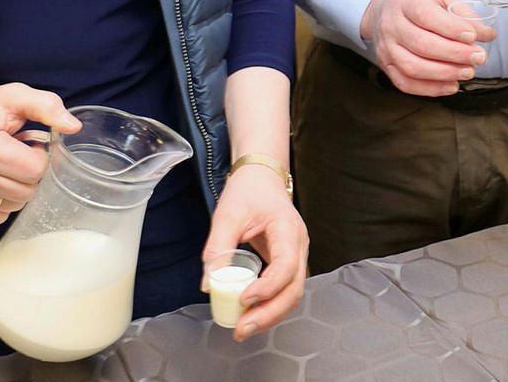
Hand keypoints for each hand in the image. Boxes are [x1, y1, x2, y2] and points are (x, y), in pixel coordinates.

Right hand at [0, 83, 79, 222]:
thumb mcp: (16, 96)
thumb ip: (47, 107)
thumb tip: (74, 127)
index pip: (36, 170)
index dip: (39, 155)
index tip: (27, 142)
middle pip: (28, 191)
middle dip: (29, 172)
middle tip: (15, 152)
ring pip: (15, 205)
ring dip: (17, 187)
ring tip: (3, 164)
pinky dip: (2, 200)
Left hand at [202, 163, 307, 340]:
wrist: (260, 178)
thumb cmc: (248, 191)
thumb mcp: (228, 214)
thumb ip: (218, 248)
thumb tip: (208, 284)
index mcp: (288, 229)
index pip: (286, 266)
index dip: (267, 288)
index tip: (243, 298)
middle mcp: (299, 246)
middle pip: (294, 289)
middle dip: (268, 313)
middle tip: (242, 328)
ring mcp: (296, 256)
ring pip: (292, 294)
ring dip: (269, 315)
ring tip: (243, 327)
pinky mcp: (288, 263)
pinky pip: (284, 290)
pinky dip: (269, 305)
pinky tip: (250, 315)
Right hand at [360, 0, 495, 96]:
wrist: (382, 7)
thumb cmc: (416, 0)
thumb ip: (463, 11)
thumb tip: (486, 33)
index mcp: (404, 0)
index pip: (425, 15)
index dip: (451, 28)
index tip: (473, 36)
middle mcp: (391, 25)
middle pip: (421, 44)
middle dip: (454, 54)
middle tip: (478, 57)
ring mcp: (386, 48)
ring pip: (412, 67)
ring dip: (444, 74)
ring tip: (468, 72)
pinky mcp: (386, 66)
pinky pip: (405, 83)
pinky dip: (430, 89)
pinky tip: (451, 85)